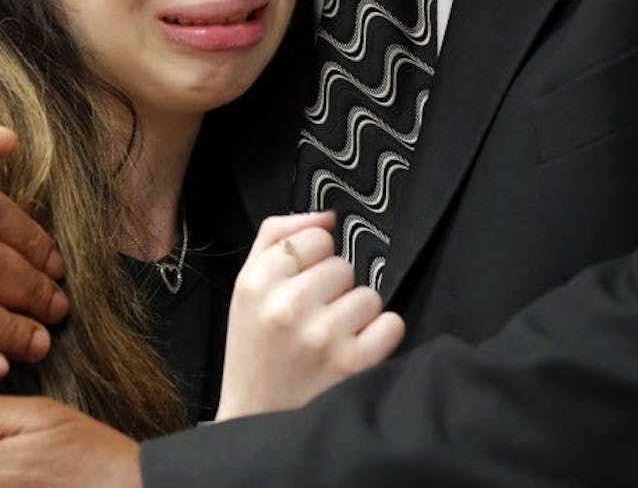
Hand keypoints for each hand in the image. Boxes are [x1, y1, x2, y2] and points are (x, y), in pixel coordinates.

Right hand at [216, 213, 404, 419]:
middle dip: (334, 290)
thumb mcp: (246, 288)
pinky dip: (380, 337)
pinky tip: (355, 350)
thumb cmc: (255, 349)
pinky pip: (391, 324)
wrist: (255, 420)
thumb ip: (277, 237)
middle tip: (313, 318)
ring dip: (357, 315)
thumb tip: (326, 217)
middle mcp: (286, 305)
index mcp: (255, 282)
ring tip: (332, 337)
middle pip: (343, 266)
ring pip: (368, 295)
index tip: (301, 285)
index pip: (315, 238)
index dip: (313, 261)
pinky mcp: (351, 363)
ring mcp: (321, 335)